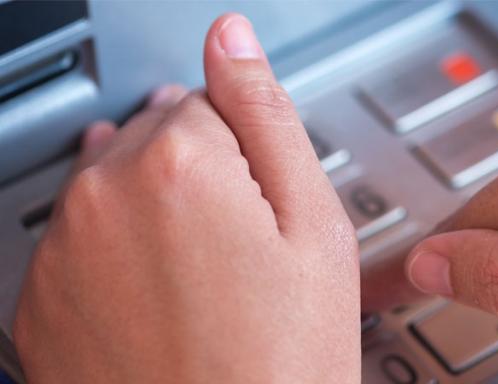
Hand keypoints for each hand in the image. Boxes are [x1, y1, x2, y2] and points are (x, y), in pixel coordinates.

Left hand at [13, 14, 359, 382]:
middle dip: (202, 175)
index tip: (265, 208)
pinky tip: (164, 306)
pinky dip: (120, 258)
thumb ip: (268, 115)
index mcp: (179, 161)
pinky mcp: (40, 300)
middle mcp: (102, 194)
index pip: (211, 101)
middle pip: (159, 137)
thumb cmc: (281, 359)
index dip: (251, 157)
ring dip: (158, 213)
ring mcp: (63, 250)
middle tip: (245, 251)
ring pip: (118, 187)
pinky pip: (85, 243)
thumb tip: (233, 40)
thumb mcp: (315, 226)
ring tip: (207, 283)